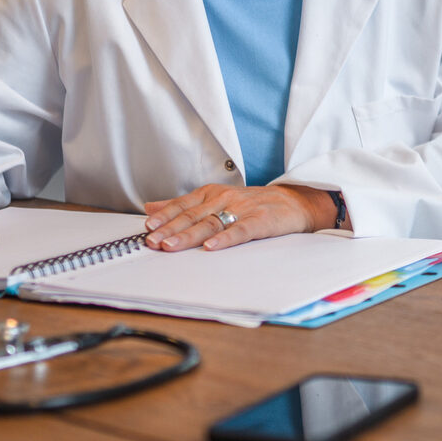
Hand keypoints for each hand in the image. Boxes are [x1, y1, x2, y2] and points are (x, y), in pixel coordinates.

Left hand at [142, 183, 338, 251]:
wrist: (294, 201)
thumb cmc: (253, 203)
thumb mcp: (215, 198)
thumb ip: (182, 204)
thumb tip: (150, 208)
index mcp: (212, 193)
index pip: (183, 205)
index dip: (164, 217)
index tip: (147, 228)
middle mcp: (224, 199)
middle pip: (193, 215)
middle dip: (170, 229)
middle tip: (152, 241)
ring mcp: (242, 209)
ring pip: (211, 222)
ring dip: (189, 235)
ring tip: (172, 246)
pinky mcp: (260, 221)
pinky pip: (240, 230)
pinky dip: (225, 238)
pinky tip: (212, 247)